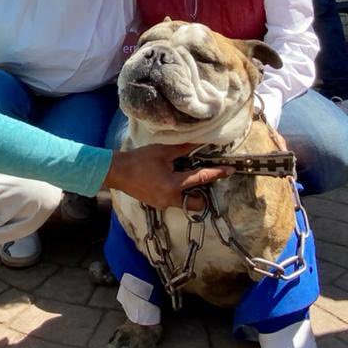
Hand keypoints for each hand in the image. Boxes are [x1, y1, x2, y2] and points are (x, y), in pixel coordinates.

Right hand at [103, 143, 234, 210]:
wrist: (118, 172)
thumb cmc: (139, 160)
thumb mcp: (162, 151)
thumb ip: (183, 149)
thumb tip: (200, 143)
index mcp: (173, 185)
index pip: (201, 179)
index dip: (217, 173)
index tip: (230, 170)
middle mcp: (170, 199)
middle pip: (197, 204)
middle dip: (203, 195)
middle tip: (201, 181)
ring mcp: (163, 204)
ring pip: (185, 204)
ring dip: (189, 194)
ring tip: (183, 179)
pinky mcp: (157, 205)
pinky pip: (173, 202)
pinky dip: (177, 194)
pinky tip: (169, 181)